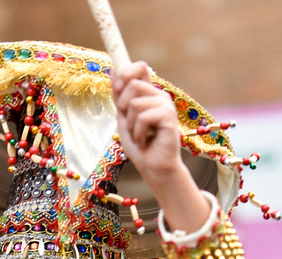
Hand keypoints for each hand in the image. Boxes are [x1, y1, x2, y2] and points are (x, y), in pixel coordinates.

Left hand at [111, 62, 209, 235]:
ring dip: (130, 124)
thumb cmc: (140, 145)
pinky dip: (138, 133)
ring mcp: (165, 105)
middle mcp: (159, 96)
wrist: (153, 167)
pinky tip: (144, 141)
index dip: (126, 71)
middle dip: (123, 105)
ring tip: (138, 135)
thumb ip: (119, 96)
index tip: (117, 85)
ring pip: (135, 102)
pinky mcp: (169, 117)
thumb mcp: (123, 118)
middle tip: (129, 123)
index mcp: (149, 94)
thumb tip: (112, 71)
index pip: (140, 68)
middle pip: (133, 84)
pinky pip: (143, 117)